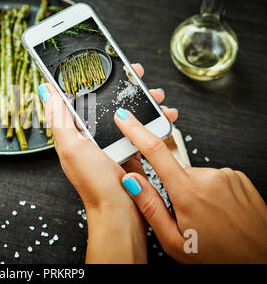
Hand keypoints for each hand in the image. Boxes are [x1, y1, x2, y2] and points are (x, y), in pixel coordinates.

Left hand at [38, 63, 176, 262]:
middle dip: (120, 82)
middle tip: (135, 71)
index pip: (77, 95)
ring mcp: (111, 140)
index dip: (87, 76)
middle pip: (104, 98)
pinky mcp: (129, 148)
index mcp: (74, 131)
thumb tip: (46, 90)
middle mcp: (91, 133)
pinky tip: (165, 115)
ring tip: (155, 93)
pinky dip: (153, 118)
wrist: (121, 213)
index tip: (101, 60)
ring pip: (126, 110)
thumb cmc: (94, 183)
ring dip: (142, 98)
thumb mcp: (71, 148)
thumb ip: (60, 119)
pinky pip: (141, 126)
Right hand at [114, 109, 266, 262]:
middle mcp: (208, 177)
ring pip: (194, 176)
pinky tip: (217, 211)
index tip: (124, 118)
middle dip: (173, 188)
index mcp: (188, 192)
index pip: (155, 151)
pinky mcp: (237, 176)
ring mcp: (226, 175)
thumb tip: (131, 180)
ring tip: (206, 217)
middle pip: (175, 171)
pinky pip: (212, 177)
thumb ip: (149, 207)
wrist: (261, 260)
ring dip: (192, 191)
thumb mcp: (174, 241)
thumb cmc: (220, 256)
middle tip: (184, 216)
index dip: (136, 130)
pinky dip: (209, 191)